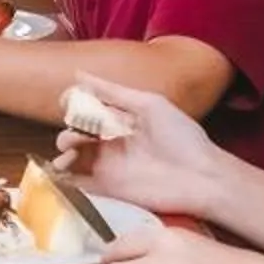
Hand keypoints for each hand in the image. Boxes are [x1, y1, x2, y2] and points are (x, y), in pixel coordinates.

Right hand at [53, 72, 229, 220]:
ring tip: (70, 149)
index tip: (67, 101)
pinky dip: (64, 177)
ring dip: (64, 149)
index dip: (75, 104)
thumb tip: (78, 74)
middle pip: (78, 131)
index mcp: (123, 120)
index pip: (90, 109)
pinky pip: (78, 183)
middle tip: (77, 131)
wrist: (202, 178)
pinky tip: (61, 169)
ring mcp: (109, 166)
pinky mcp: (108, 189)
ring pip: (73, 155)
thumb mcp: (150, 104)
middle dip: (70, 127)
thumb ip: (114, 91)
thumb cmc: (182, 138)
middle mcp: (113, 142)